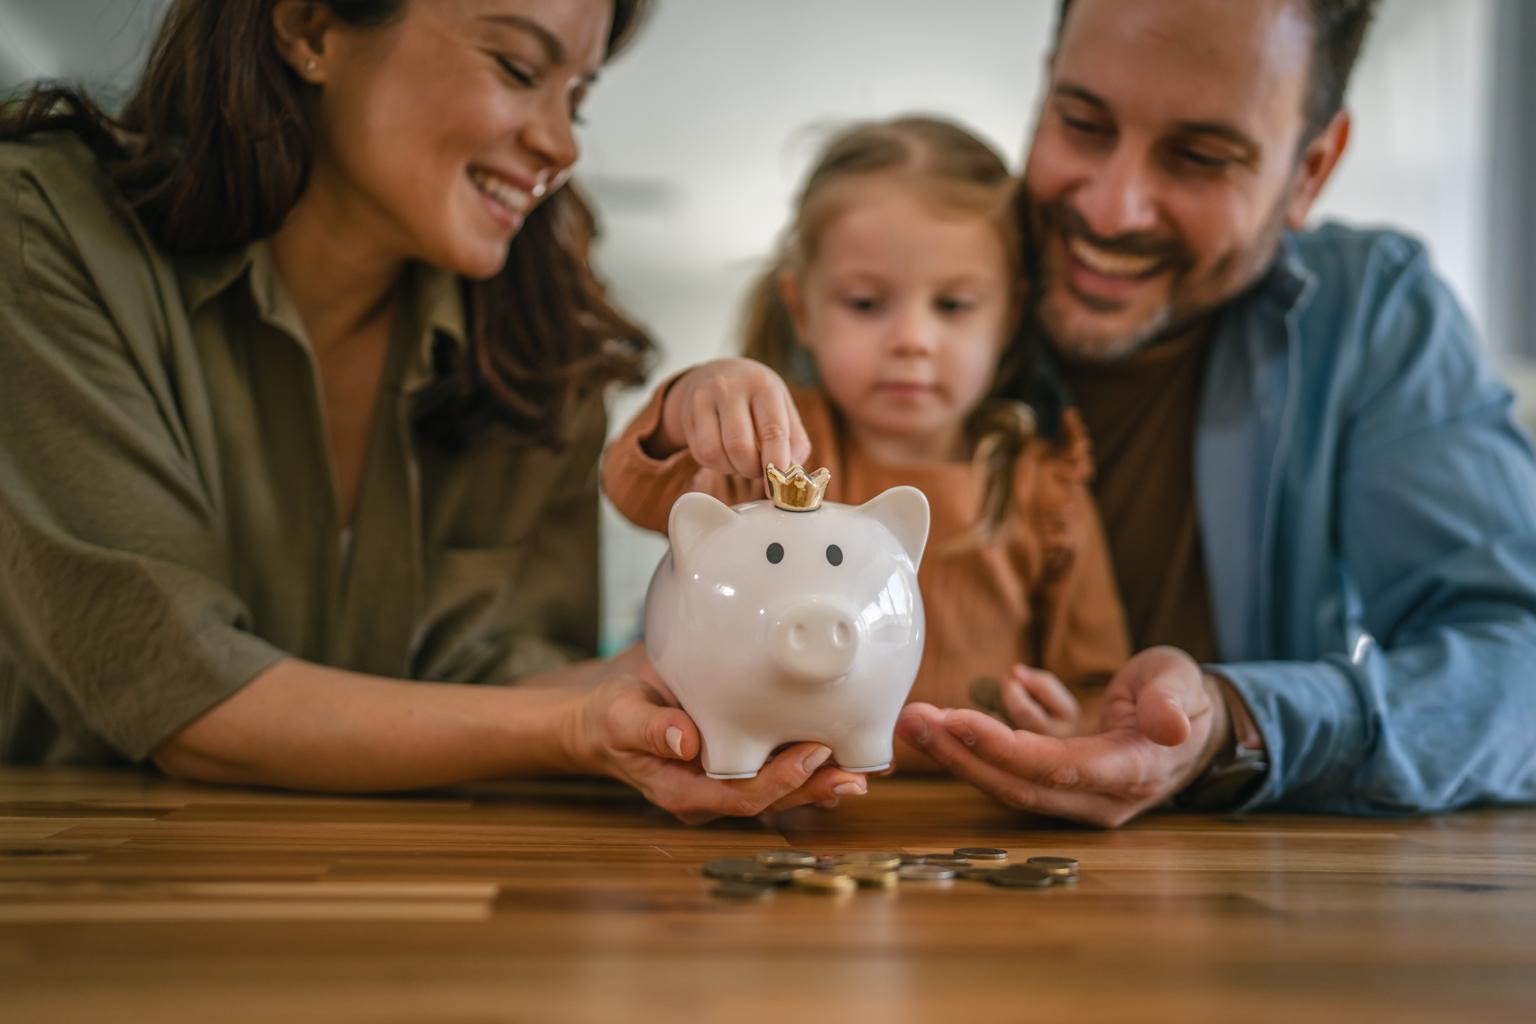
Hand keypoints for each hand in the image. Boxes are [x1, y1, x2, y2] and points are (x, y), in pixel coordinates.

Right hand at [566, 673, 868, 824]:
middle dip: (816, 787)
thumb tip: (685, 742)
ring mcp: (728, 780)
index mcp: (685, 790)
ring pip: (784, 788)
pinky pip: (780, 767)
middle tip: (858, 770)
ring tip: (867, 766)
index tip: (812, 755)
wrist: (608, 711)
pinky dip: (815, 761)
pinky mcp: (740, 760)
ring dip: (824, 779)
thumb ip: (649, 729)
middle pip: (773, 799)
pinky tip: (847, 747)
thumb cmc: (611, 713)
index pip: (741, 796)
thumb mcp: (620, 715)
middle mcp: (712, 792)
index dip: (779, 781)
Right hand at [653, 358, 811, 481]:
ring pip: (715, 453)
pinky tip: (725, 453)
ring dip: (731, 469)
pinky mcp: (688, 414)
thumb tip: (792, 474)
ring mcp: (705, 399)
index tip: (776, 487)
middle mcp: (732, 389)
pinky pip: (701, 454)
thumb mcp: (783, 408)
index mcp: (764, 387)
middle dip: (751, 470)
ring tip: (741, 460)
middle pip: (739, 446)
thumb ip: (795, 441)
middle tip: (758, 470)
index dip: (776, 464)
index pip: (772, 431)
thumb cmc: (757, 398)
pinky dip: (716, 464)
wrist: (718, 374)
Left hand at [899, 646, 1227, 826]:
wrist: (1192, 719)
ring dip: (961, 748)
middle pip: (1018, 784)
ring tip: (918, 715)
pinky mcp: (1059, 778)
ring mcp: (1075, 792)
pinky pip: (1021, 755)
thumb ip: (1172, 701)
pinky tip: (1016, 681)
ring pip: (1009, 777)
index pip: (1057, 769)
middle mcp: (1098, 796)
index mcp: (1131, 773)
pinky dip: (1009, 718)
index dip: (1004, 749)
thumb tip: (1168, 725)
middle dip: (961, 755)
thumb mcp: (1184, 684)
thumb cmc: (1186, 696)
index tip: (956, 722)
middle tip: (912, 723)